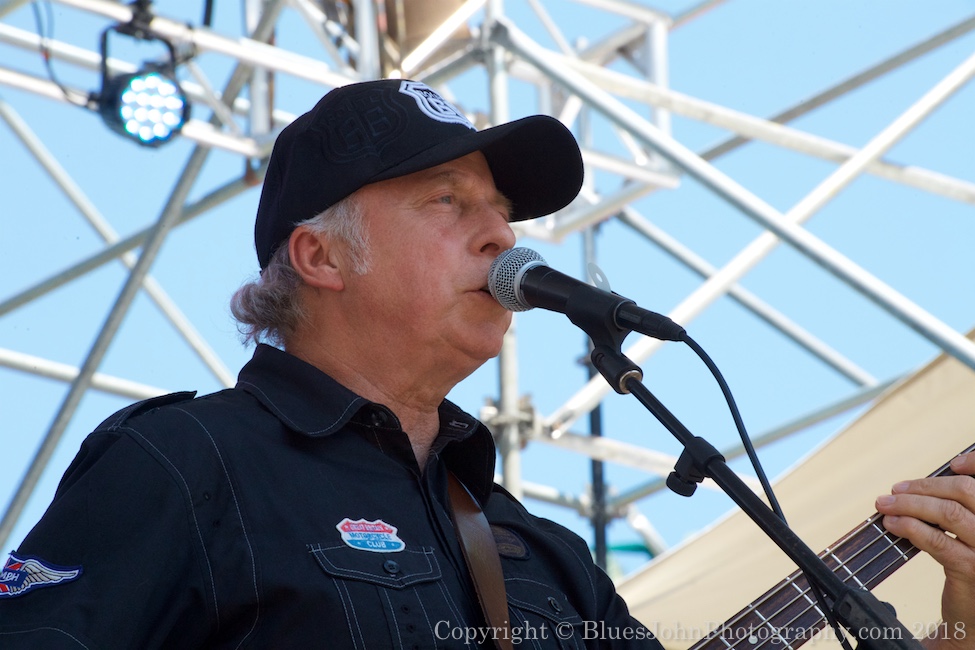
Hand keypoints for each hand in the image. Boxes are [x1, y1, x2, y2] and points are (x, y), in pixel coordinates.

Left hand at [876, 451, 974, 648]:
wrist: (973, 623)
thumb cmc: (971, 572)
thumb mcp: (972, 538)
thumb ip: (960, 511)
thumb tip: (928, 485)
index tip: (952, 463)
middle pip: (965, 492)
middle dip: (925, 486)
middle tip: (895, 489)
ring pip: (948, 513)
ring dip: (909, 504)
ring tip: (885, 505)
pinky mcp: (972, 571)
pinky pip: (938, 540)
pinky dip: (910, 527)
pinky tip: (892, 525)